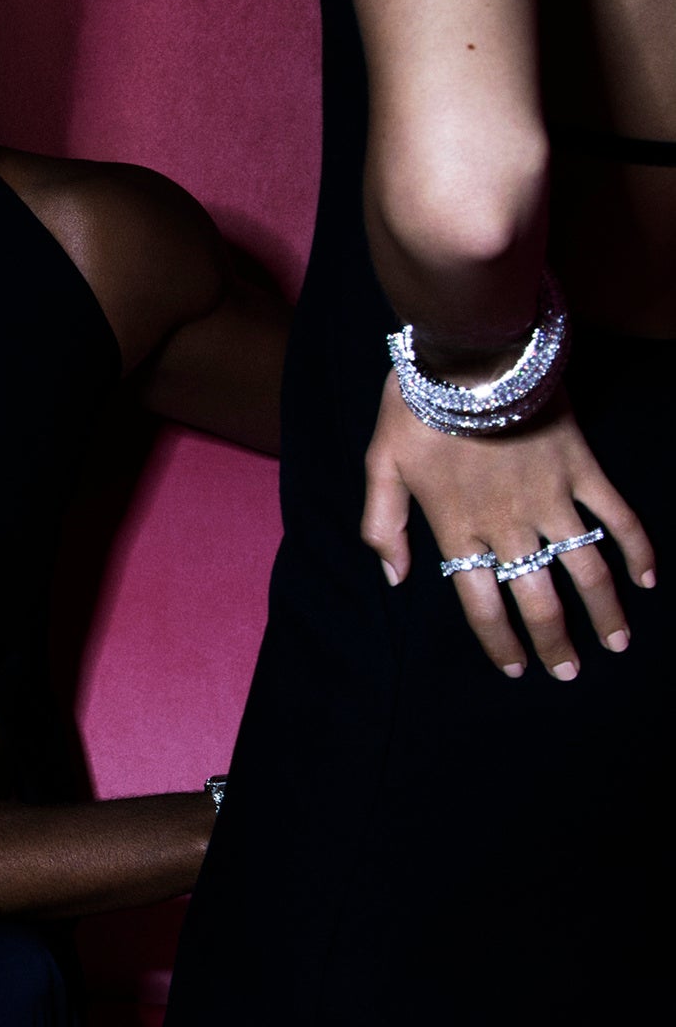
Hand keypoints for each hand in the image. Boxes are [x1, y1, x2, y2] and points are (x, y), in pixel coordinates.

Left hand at [362, 384, 656, 678]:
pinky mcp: (582, 469)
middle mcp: (509, 524)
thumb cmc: (414, 409)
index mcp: (458, 529)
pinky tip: (647, 579)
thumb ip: (382, 528)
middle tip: (569, 671)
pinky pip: (618, 516)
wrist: (466, 355)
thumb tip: (394, 579)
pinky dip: (637, 549)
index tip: (517, 669)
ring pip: (586, 568)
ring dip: (605, 610)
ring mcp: (551, 498)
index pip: (481, 606)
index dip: (501, 644)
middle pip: (538, 599)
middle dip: (555, 642)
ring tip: (617, 642)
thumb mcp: (378, 467)